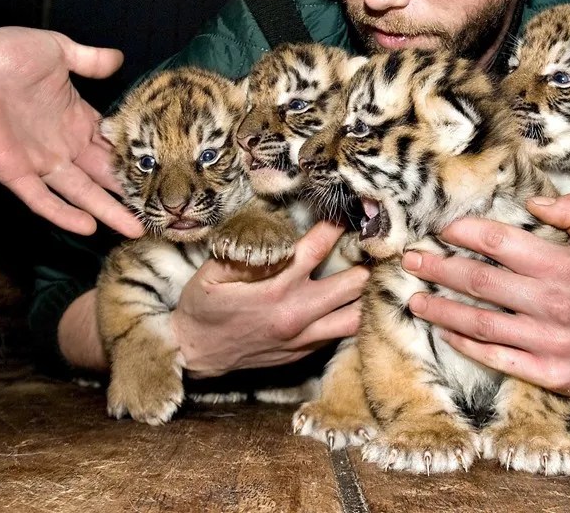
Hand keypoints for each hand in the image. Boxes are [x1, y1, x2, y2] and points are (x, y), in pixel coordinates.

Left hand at [0, 26, 142, 237]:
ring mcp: (40, 161)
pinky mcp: (15, 172)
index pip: (111, 145)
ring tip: (136, 228)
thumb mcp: (56, 50)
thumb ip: (89, 60)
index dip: (136, 159)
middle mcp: (62, 144)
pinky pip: (41, 199)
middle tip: (160, 208)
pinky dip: (63, 214)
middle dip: (130, 192)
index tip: (164, 172)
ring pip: (81, 192)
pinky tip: (88, 227)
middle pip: (104, 175)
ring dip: (107, 211)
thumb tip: (120, 59)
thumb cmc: (3, 53)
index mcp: (75, 118)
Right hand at [171, 220, 368, 377]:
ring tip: (374, 275)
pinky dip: (354, 317)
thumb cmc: (203, 308)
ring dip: (368, 295)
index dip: (336, 228)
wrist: (195, 355)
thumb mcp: (211, 273)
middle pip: (353, 284)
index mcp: (275, 289)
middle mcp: (296, 313)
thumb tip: (272, 235)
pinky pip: (342, 335)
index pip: (317, 250)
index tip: (350, 212)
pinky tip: (358, 301)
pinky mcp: (305, 352)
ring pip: (357, 317)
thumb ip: (244, 253)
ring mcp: (304, 337)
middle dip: (366, 262)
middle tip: (375, 246)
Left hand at [404, 194, 569, 399]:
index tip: (441, 229)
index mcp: (563, 265)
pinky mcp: (549, 373)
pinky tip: (447, 334)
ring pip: (481, 323)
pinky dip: (468, 346)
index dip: (465, 233)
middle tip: (409, 261)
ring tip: (415, 301)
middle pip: (480, 282)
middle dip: (438, 268)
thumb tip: (533, 200)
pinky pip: (498, 358)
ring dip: (442, 310)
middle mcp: (552, 302)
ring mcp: (549, 341)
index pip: (500, 243)